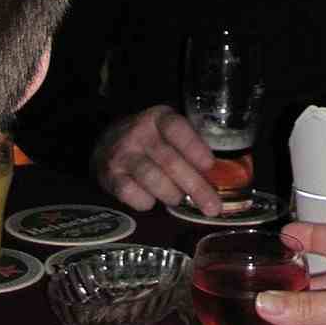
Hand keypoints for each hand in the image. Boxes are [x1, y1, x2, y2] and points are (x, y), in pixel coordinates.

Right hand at [91, 104, 219, 214]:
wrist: (106, 141)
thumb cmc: (150, 138)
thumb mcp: (167, 130)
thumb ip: (189, 144)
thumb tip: (219, 172)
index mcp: (159, 117)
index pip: (177, 129)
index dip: (194, 147)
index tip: (210, 166)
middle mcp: (138, 133)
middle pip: (169, 161)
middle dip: (195, 186)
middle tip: (212, 207)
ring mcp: (122, 155)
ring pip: (152, 178)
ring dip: (172, 194)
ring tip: (179, 199)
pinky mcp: (110, 176)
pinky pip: (131, 194)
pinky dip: (146, 202)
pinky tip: (152, 199)